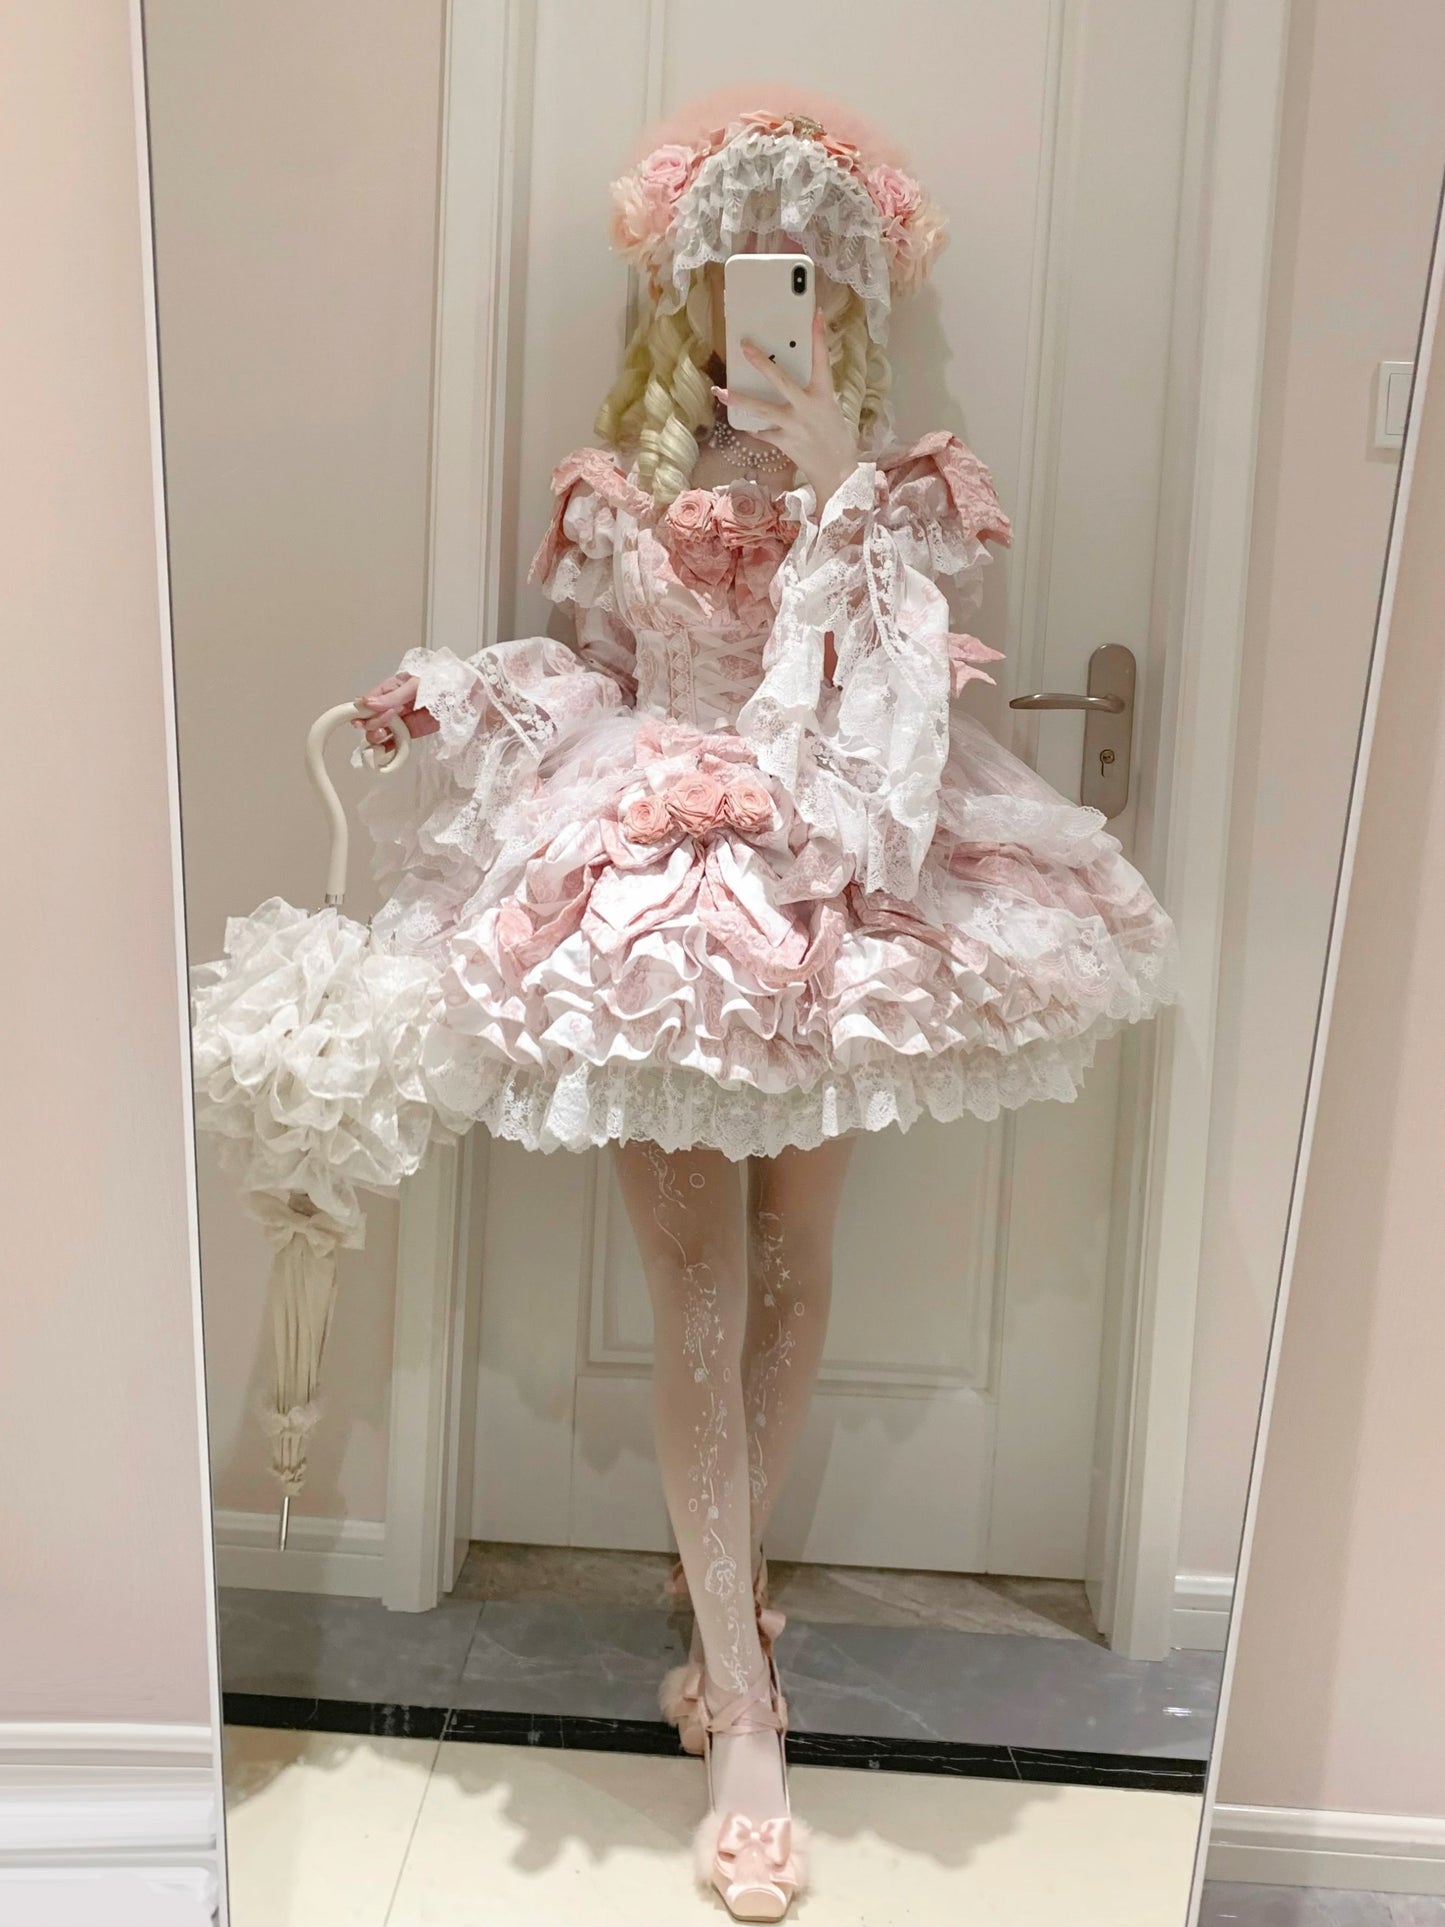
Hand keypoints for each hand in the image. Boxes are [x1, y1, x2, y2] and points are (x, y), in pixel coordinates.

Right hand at [350, 671, 438, 745]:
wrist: (473, 696)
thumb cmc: (446, 682)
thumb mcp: (417, 685)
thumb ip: (393, 696)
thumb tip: (368, 703)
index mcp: (396, 685)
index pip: (373, 697)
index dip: (364, 708)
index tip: (358, 716)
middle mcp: (398, 702)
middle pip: (375, 715)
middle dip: (370, 722)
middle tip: (373, 727)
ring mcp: (406, 717)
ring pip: (383, 728)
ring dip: (377, 734)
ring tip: (379, 736)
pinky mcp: (415, 731)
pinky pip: (397, 740)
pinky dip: (388, 747)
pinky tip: (381, 751)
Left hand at [712, 305, 858, 506]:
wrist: (837, 473)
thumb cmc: (836, 440)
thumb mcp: (830, 410)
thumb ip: (812, 395)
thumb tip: (790, 384)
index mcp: (824, 395)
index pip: (822, 359)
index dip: (818, 336)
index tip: (814, 313)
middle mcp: (807, 407)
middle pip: (780, 380)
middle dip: (761, 362)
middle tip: (744, 346)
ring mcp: (793, 425)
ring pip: (761, 408)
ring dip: (739, 400)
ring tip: (721, 391)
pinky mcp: (783, 442)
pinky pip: (763, 432)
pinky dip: (755, 428)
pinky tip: (746, 425)